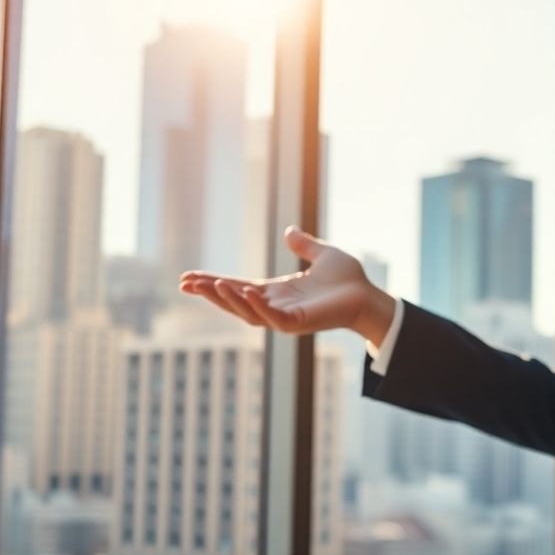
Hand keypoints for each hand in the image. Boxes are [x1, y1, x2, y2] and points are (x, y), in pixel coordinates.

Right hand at [178, 226, 395, 344]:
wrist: (369, 295)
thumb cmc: (348, 279)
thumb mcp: (322, 254)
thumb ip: (304, 245)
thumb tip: (290, 231)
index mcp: (276, 292)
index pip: (237, 287)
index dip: (213, 283)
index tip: (188, 277)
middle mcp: (276, 306)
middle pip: (234, 301)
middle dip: (210, 293)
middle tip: (185, 283)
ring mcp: (285, 317)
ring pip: (248, 311)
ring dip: (228, 299)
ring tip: (210, 284)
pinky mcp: (299, 323)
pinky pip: (272, 317)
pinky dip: (257, 306)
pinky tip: (246, 290)